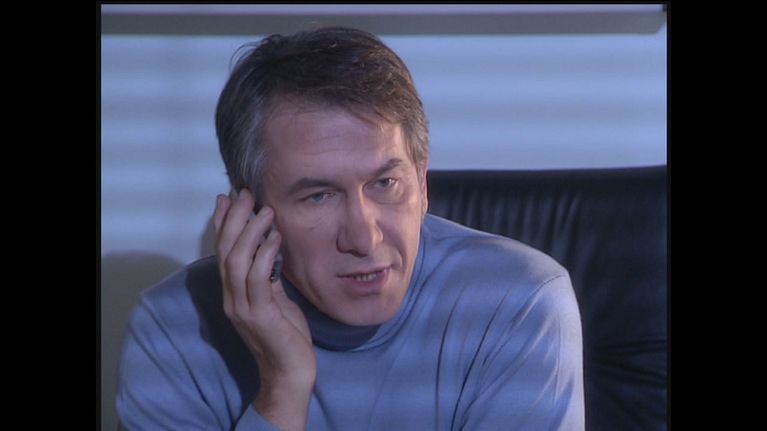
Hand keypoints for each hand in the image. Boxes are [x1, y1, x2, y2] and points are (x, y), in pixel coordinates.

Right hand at [213, 189, 315, 430]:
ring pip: (237, 262)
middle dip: (233, 220)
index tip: (228, 197)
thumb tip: (267, 243)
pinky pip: (258, 280)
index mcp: (234, 293)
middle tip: (245, 194)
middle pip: (225, 251)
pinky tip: (275, 238)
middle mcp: (232, 299)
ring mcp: (243, 308)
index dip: (223, 224)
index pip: (222, 252)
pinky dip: (265, 256)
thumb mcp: (275, 297)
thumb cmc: (286, 335)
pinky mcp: (259, 316)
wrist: (290, 372)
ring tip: (264, 210)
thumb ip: (267, 273)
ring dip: (250, 233)